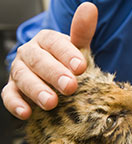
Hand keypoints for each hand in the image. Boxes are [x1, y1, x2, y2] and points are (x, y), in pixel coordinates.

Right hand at [1, 2, 97, 119]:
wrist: (55, 76)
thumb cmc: (68, 62)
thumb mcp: (78, 48)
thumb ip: (82, 32)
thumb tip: (90, 7)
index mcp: (46, 41)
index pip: (54, 43)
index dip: (67, 54)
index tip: (81, 67)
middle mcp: (30, 53)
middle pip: (39, 61)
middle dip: (54, 74)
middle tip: (70, 86)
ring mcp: (19, 71)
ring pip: (23, 78)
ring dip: (37, 90)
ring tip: (51, 103)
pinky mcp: (13, 89)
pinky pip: (9, 95)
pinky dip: (15, 104)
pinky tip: (26, 112)